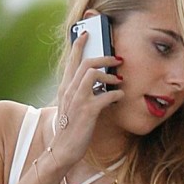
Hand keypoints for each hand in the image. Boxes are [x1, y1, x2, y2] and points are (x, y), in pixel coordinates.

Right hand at [50, 30, 122, 172]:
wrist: (63, 150)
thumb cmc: (70, 129)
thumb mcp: (72, 107)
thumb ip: (80, 93)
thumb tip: (99, 83)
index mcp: (65, 88)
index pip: (72, 60)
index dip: (79, 44)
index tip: (87, 33)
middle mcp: (70, 90)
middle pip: (86, 62)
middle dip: (104, 57)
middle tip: (117, 59)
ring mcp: (78, 100)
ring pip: (93, 73)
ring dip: (110, 74)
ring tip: (118, 80)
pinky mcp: (87, 112)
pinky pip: (105, 95)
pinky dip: (116, 94)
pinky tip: (119, 97)